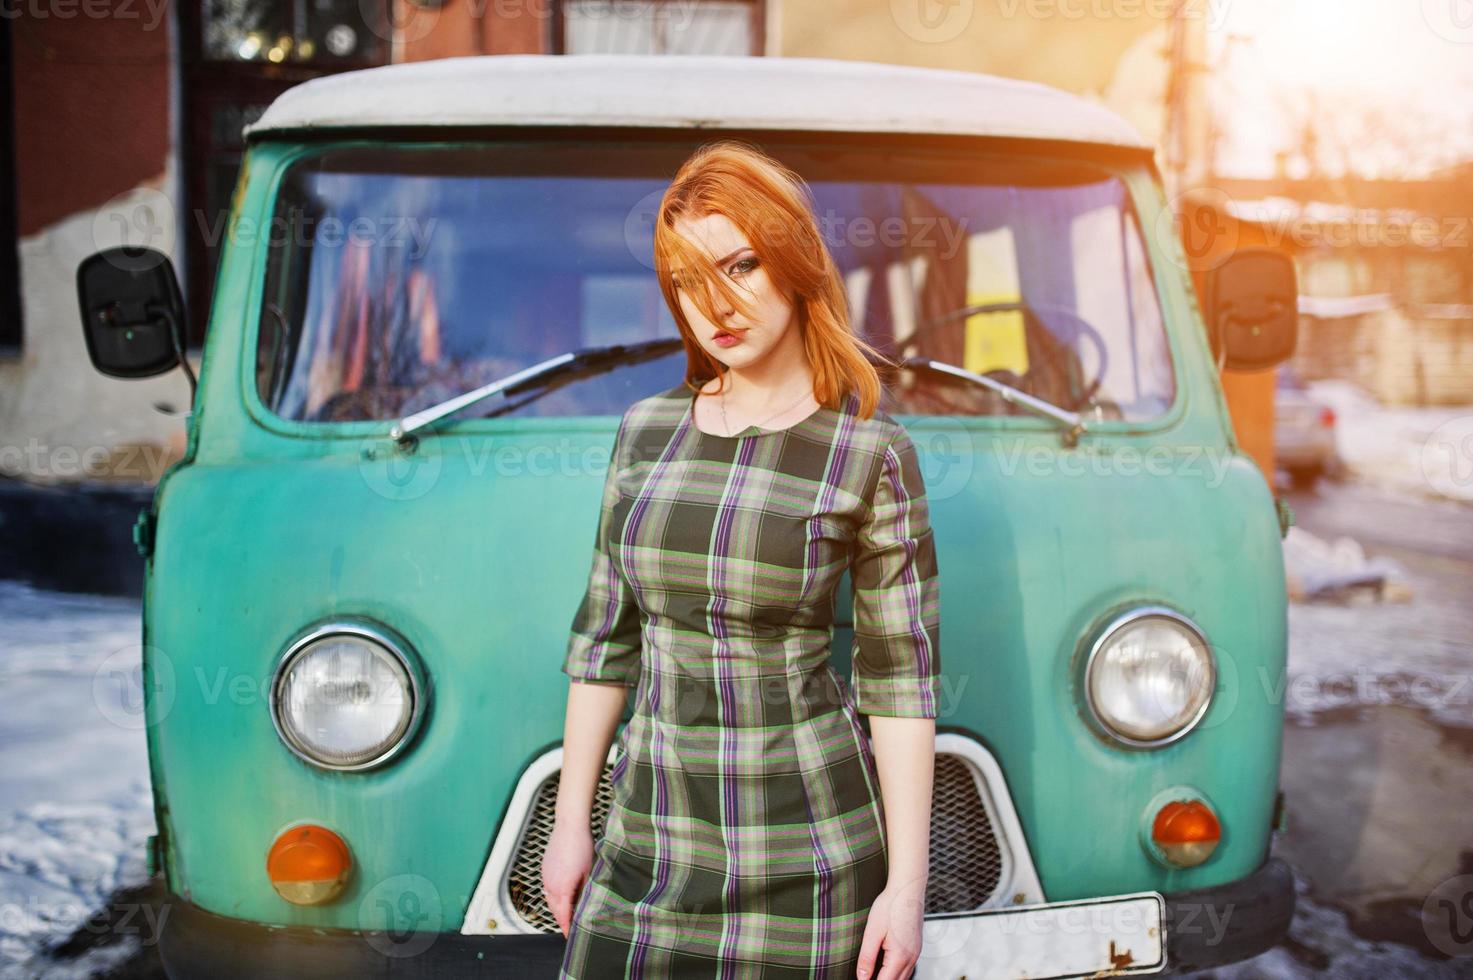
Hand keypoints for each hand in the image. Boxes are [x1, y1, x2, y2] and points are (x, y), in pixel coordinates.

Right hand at [541, 820, 594, 936]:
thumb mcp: (589, 872)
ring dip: (558, 908)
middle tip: (570, 928)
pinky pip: (548, 888)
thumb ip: (585, 891)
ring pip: (550, 899)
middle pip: (554, 910)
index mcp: (562, 888)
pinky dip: (554, 896)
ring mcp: (546, 876)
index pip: (563, 915)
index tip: (570, 936)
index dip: (567, 928)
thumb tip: (586, 904)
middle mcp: (550, 884)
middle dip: (562, 920)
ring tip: (568, 914)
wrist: (570, 825)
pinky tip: (562, 895)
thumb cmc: (582, 846)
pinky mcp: (545, 868)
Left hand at [856, 874, 925, 978]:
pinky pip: (908, 967)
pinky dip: (898, 972)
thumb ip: (867, 957)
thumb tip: (862, 978)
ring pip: (904, 977)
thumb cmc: (890, 906)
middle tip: (866, 978)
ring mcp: (916, 952)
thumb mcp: (872, 932)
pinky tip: (888, 967)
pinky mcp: (917, 946)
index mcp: (900, 956)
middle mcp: (912, 958)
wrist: (908, 888)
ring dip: (891, 978)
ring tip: (875, 974)